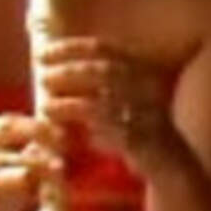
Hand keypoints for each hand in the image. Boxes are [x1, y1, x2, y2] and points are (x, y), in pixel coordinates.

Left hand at [39, 37, 181, 172]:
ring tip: (45, 106)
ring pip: (105, 103)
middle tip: (42, 77)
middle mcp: (147, 84)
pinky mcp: (147, 140)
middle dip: (68, 72)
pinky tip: (68, 134)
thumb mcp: (114, 97)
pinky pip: (113, 133)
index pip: (102, 47)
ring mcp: (149, 111)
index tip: (41, 53)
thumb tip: (48, 64)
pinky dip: (88, 132)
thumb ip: (88, 81)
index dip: (69, 48)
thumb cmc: (133, 126)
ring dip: (71, 104)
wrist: (169, 163)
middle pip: (103, 71)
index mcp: (140, 66)